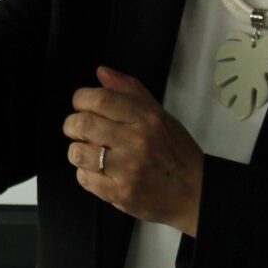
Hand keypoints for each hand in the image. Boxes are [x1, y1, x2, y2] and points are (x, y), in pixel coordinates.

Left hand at [66, 68, 204, 234]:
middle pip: (83, 124)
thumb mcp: (160, 116)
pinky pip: (84, 178)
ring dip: (77, 150)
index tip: (81, 104)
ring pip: (77, 152)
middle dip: (72, 124)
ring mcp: (128, 170)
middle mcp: (137, 142)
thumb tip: (102, 73)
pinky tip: (98, 172)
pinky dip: (85, 173)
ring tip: (88, 151)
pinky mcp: (120, 194)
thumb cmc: (176, 152)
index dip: (81, 99)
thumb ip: (130, 92)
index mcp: (147, 119)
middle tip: (78, 129)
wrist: (195, 192)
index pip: (101, 99)